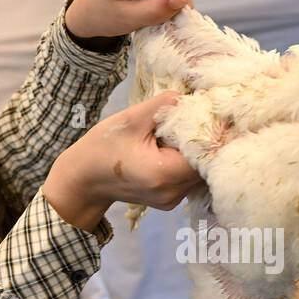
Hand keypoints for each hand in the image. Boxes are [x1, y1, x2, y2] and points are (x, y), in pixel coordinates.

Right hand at [42, 92, 202, 229]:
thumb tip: (193, 96)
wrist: (84, 179)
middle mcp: (173, 192)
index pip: (206, 153)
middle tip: (202, 117)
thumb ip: (165, 105)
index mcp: (164, 173)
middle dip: (205, 140)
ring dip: (197, 151)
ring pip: (200, 172)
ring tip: (185, 132)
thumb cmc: (103, 147)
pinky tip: (175, 147)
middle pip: (206, 164)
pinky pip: (190, 178)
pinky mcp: (171, 201)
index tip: (212, 113)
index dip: (213, 132)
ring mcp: (173, 201)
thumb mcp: (132, 118)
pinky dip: (188, 162)